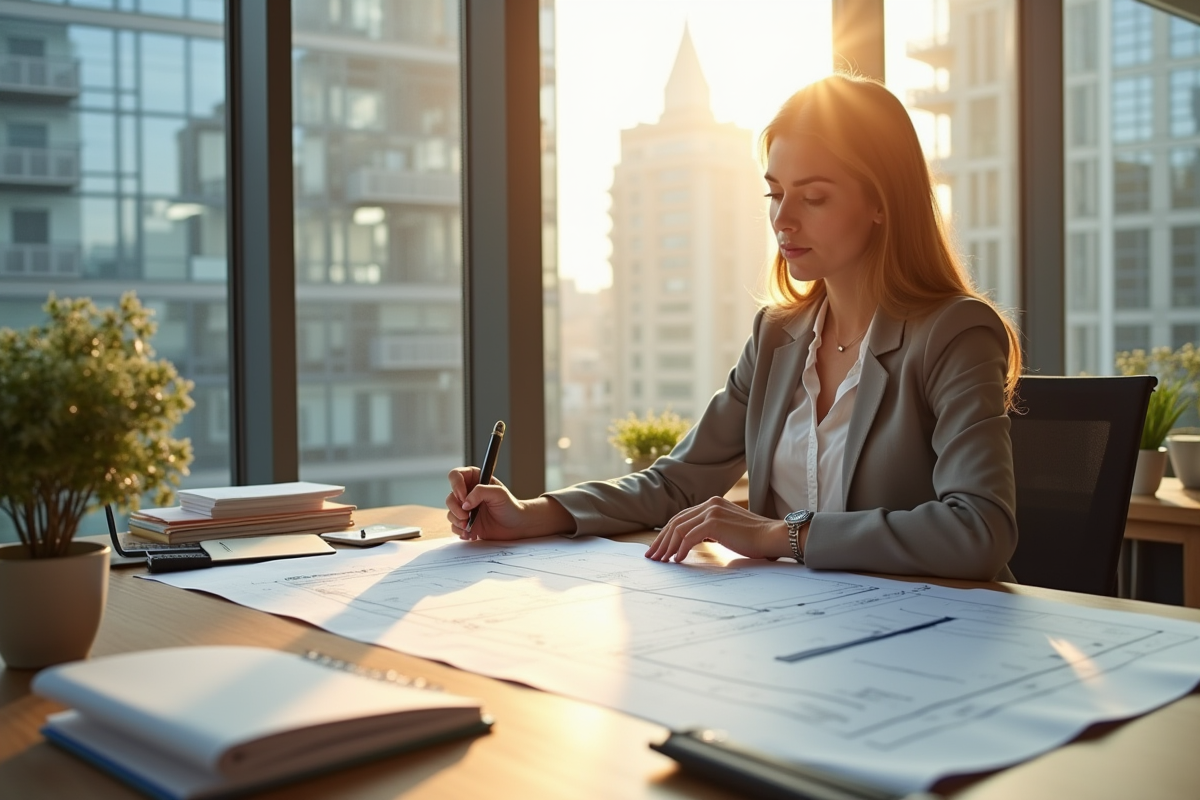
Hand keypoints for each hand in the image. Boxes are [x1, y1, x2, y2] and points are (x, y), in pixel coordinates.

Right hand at [445, 467, 573, 540]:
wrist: (517, 525)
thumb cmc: (511, 506)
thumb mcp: (499, 493)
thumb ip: (480, 492)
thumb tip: (465, 502)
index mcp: (475, 480)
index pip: (456, 476)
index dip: (456, 485)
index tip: (463, 497)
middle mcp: (468, 494)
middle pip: (450, 496)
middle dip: (455, 507)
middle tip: (466, 515)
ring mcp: (466, 509)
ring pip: (450, 512)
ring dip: (457, 520)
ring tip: (468, 526)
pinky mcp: (466, 523)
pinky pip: (454, 526)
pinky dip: (459, 530)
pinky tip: (470, 533)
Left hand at [645, 497, 790, 562]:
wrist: (772, 537)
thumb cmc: (754, 539)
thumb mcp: (727, 530)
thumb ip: (710, 531)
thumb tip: (689, 542)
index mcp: (712, 503)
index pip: (682, 517)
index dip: (667, 533)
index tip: (659, 548)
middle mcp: (710, 504)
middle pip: (676, 522)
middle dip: (661, 540)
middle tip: (652, 556)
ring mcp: (712, 511)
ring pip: (679, 529)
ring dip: (668, 546)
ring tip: (662, 560)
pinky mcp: (714, 522)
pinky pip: (689, 537)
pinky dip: (681, 549)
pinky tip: (678, 559)